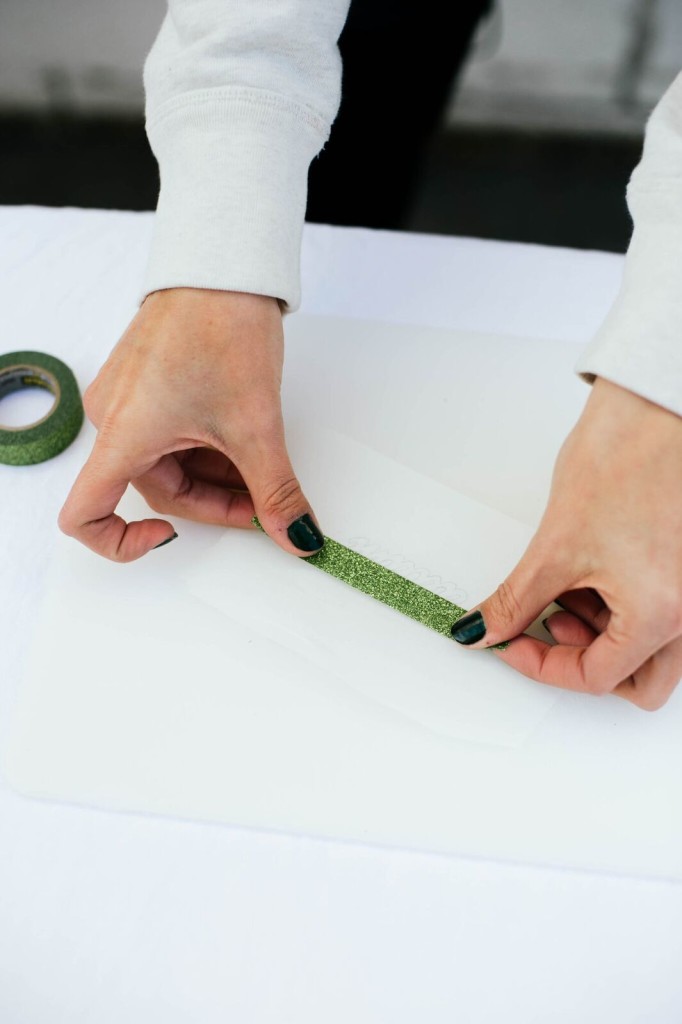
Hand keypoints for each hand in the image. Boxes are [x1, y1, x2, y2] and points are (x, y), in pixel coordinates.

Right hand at [58, 288, 323, 560]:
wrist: (224, 264)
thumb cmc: (223, 328)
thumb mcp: (256, 426)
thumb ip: (276, 491)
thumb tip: (297, 536)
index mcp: (122, 436)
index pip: (86, 516)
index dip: (122, 543)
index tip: (171, 539)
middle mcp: (113, 419)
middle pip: (155, 490)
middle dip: (212, 503)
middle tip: (263, 503)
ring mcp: (127, 398)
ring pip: (168, 462)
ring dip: (214, 475)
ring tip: (262, 465)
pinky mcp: (145, 381)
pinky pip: (169, 433)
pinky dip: (205, 447)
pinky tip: (243, 440)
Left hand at [451, 376, 681, 709]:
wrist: (660, 401)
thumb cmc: (630, 455)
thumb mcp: (558, 543)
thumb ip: (517, 599)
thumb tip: (486, 628)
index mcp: (665, 612)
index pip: (597, 677)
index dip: (541, 664)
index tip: (510, 640)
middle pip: (640, 681)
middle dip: (585, 660)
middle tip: (545, 623)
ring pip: (653, 648)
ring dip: (605, 632)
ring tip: (571, 583)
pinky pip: (665, 611)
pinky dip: (625, 604)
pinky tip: (596, 567)